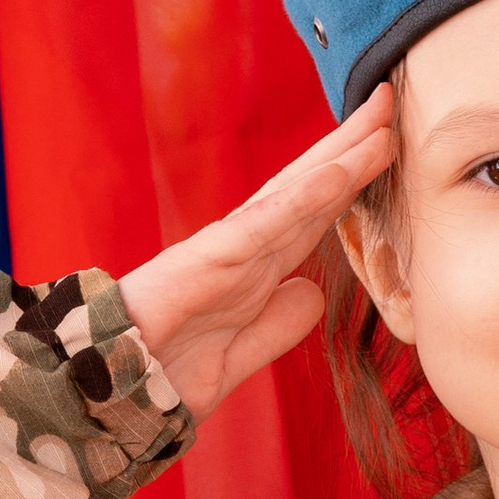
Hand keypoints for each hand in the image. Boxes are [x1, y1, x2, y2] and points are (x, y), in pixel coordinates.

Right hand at [114, 83, 395, 420]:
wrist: (109, 393)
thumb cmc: (164, 373)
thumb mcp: (239, 356)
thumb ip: (275, 327)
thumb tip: (310, 293)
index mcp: (254, 271)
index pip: (312, 217)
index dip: (351, 183)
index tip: (388, 150)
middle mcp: (245, 250)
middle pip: (309, 190)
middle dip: (351, 148)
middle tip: (389, 104)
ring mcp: (228, 250)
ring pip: (294, 195)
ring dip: (338, 159)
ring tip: (377, 123)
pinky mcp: (208, 260)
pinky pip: (265, 225)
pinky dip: (302, 199)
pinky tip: (336, 174)